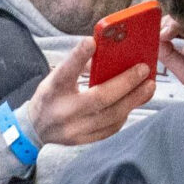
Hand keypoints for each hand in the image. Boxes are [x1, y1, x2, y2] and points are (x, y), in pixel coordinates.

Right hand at [23, 38, 153, 147]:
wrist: (35, 129)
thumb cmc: (51, 96)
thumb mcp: (56, 78)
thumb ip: (77, 66)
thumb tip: (109, 54)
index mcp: (53, 90)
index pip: (65, 72)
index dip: (78, 57)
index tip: (92, 41)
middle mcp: (62, 111)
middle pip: (99, 98)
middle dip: (126, 83)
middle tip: (144, 69)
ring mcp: (73, 130)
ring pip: (111, 116)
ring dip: (133, 100)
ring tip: (149, 86)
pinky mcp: (83, 141)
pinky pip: (110, 128)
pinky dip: (125, 113)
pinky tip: (134, 102)